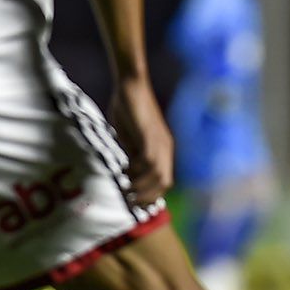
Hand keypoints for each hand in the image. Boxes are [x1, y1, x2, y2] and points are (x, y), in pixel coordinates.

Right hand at [109, 77, 173, 206]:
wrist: (131, 86)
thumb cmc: (129, 110)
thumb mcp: (130, 139)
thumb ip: (131, 155)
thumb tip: (127, 174)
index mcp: (163, 150)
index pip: (165, 181)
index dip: (152, 195)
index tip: (136, 203)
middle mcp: (165, 148)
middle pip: (165, 182)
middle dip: (148, 196)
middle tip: (130, 202)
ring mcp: (159, 141)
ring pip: (157, 174)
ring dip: (141, 187)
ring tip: (126, 192)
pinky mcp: (149, 134)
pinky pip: (148, 160)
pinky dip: (137, 171)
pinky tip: (124, 173)